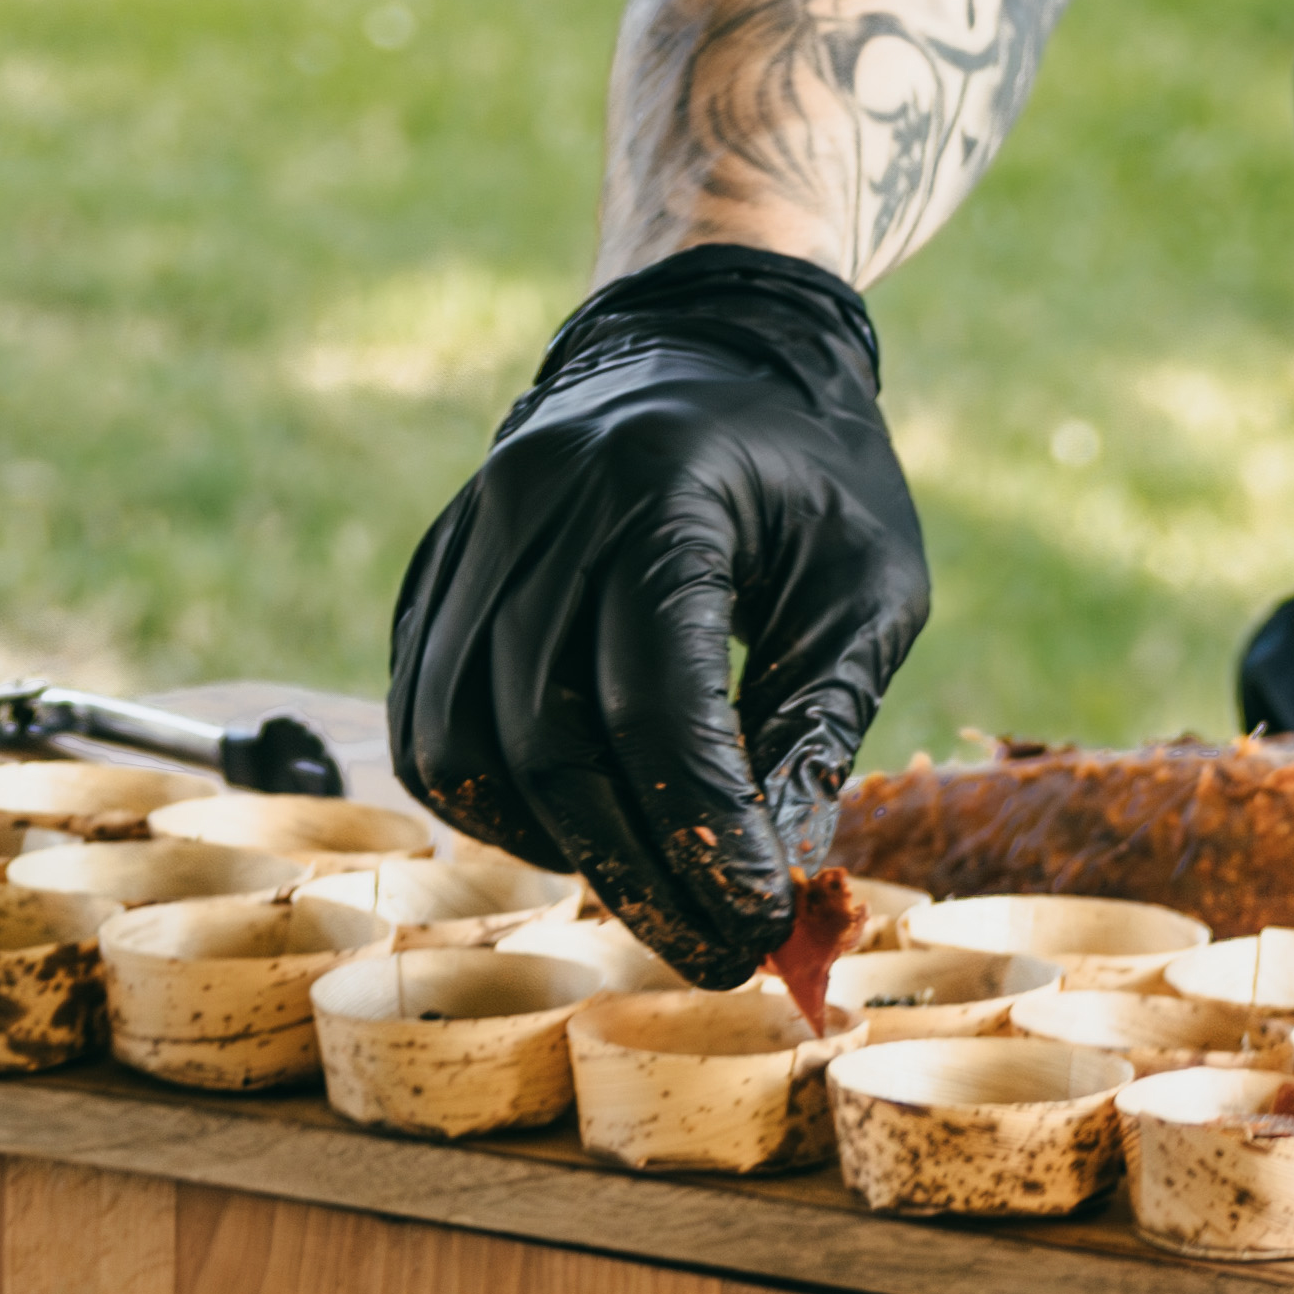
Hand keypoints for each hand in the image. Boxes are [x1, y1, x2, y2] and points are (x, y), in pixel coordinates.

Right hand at [387, 247, 928, 985]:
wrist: (708, 343)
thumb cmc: (814, 472)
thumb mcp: (868, 584)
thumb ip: (821, 724)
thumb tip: (781, 882)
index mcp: (657, 488)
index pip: (651, 701)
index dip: (701, 830)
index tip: (758, 918)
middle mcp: (535, 504)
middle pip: (547, 742)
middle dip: (636, 872)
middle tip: (718, 950)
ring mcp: (466, 536)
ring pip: (459, 746)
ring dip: (554, 848)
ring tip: (652, 890)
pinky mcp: (432, 572)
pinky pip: (425, 721)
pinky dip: (496, 803)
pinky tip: (580, 831)